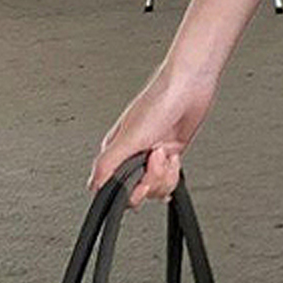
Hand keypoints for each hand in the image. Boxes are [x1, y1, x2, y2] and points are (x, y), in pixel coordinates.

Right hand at [88, 63, 216, 205]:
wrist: (189, 90)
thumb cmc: (158, 102)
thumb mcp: (129, 138)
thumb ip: (109, 164)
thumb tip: (93, 185)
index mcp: (115, 150)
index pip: (114, 186)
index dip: (130, 190)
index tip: (140, 181)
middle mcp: (131, 155)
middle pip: (137, 192)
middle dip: (151, 180)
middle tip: (156, 159)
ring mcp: (151, 157)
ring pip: (155, 188)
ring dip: (164, 174)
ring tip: (165, 152)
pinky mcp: (169, 158)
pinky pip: (169, 181)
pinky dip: (174, 173)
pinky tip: (174, 157)